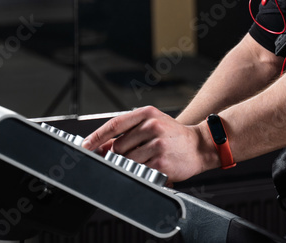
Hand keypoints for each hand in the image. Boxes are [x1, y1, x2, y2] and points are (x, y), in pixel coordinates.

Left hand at [81, 106, 218, 182]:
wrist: (200, 145)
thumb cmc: (174, 136)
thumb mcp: (152, 125)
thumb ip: (127, 133)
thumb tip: (100, 146)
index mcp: (147, 113)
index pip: (114, 125)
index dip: (96, 137)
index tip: (85, 146)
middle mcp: (152, 126)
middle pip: (118, 146)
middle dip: (117, 155)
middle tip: (131, 157)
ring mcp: (156, 144)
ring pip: (127, 160)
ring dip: (129, 165)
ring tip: (144, 161)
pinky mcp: (160, 161)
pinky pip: (139, 170)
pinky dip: (140, 172)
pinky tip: (151, 166)